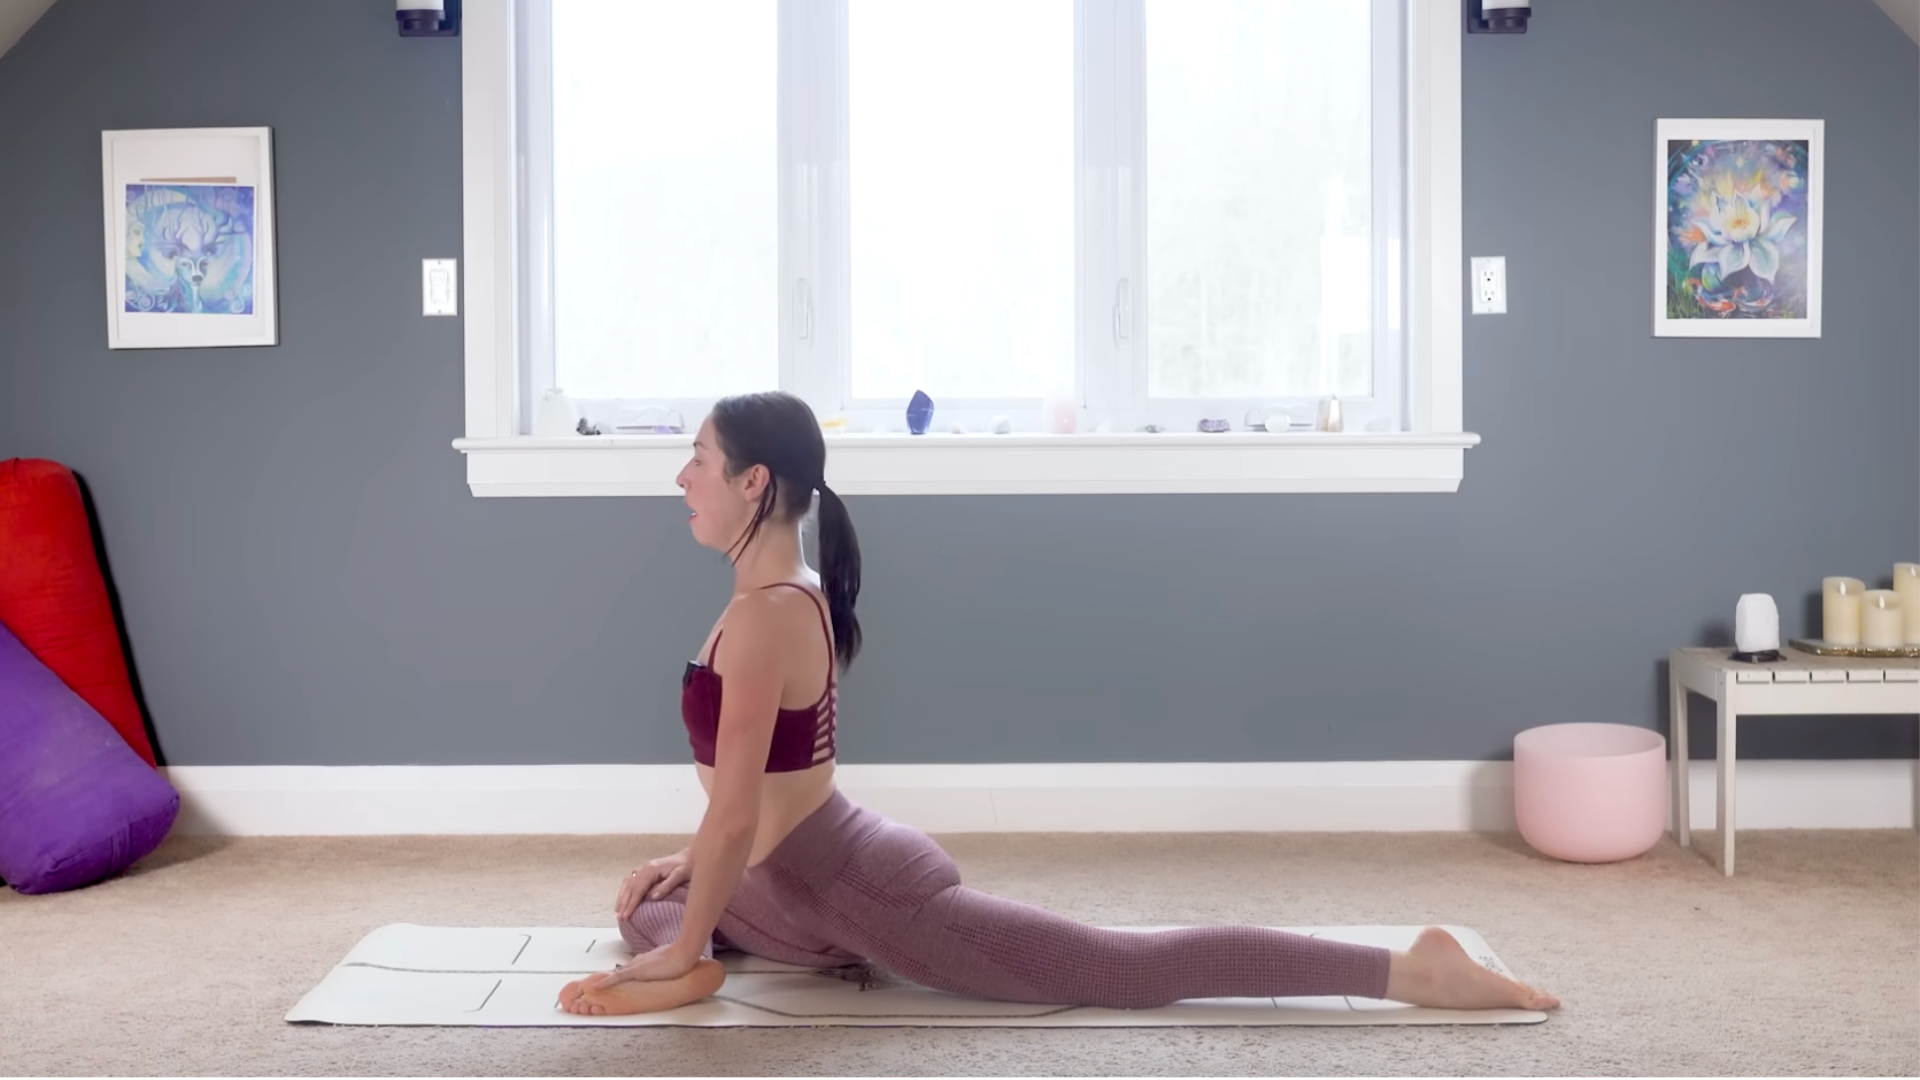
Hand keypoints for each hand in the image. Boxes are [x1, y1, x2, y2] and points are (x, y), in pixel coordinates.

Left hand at [578, 942, 701, 992]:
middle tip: (597, 985)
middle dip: (609, 978)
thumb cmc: (683, 956)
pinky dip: (604, 982)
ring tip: (590, 988)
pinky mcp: (636, 971)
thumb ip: (668, 964)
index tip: (615, 976)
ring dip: (604, 981)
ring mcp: (637, 965)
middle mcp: (639, 960)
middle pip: (621, 970)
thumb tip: (670, 969)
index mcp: (647, 959)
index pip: (632, 966)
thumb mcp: (673, 961)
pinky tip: (594, 987)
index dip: (623, 972)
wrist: (684, 953)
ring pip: (616, 974)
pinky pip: (616, 978)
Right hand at [615, 849, 691, 918]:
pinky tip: (623, 899)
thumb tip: (653, 897)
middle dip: (624, 903)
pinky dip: (625, 891)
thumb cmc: (688, 866)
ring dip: (622, 898)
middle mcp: (644, 868)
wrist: (692, 856)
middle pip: (630, 888)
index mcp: (651, 869)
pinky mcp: (646, 871)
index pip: (638, 890)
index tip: (626, 916)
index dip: (631, 904)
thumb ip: (667, 886)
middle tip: (620, 918)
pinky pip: (631, 882)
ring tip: (618, 912)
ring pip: (628, 884)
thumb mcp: (680, 875)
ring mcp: (644, 869)